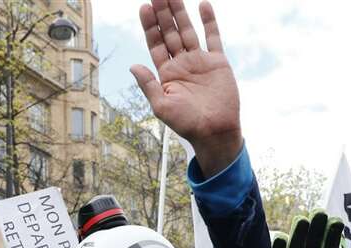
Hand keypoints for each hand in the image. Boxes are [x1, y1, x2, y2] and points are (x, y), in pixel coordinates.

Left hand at [131, 0, 240, 176]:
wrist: (215, 132)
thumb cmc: (186, 124)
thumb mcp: (161, 106)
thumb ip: (148, 84)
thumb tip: (133, 66)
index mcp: (166, 74)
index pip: (155, 44)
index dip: (149, 26)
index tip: (144, 8)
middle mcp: (182, 64)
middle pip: (170, 33)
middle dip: (163, 14)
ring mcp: (200, 61)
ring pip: (188, 30)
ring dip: (180, 12)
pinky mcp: (218, 62)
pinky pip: (213, 37)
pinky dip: (209, 21)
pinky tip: (202, 5)